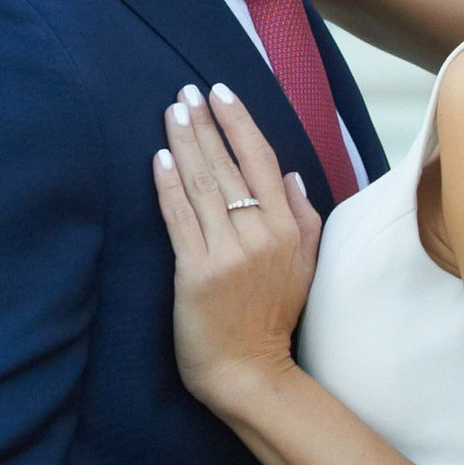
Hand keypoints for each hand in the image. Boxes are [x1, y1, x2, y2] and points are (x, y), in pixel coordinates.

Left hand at [150, 79, 319, 416]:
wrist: (251, 373)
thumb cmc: (274, 320)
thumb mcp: (305, 268)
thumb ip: (303, 220)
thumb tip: (293, 176)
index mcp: (287, 229)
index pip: (262, 162)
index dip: (240, 123)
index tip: (222, 92)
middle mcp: (259, 235)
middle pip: (228, 167)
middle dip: (206, 124)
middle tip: (186, 91)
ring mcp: (227, 254)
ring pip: (203, 186)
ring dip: (185, 144)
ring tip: (172, 112)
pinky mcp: (195, 273)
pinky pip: (179, 219)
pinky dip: (168, 186)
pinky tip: (159, 158)